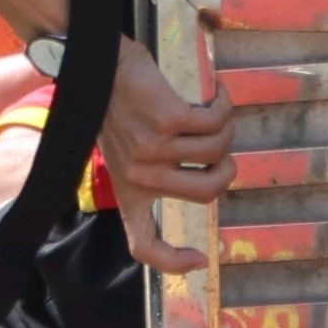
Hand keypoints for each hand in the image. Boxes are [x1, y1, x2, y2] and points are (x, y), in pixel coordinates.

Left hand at [84, 39, 238, 266]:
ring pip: (216, 151)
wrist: (99, 64)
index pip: (142, 245)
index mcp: (127, 190)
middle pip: (207, 192)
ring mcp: (154, 148)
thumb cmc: (118, 104)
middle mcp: (139, 175)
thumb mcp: (126, 150)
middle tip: (223, 151)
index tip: (201, 260)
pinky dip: (223, 104)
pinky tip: (217, 91)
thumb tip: (206, 182)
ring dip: (225, 129)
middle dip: (227, 171)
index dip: (173, 262)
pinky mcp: (169, 120)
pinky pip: (216, 121)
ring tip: (214, 110)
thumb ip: (154, 172)